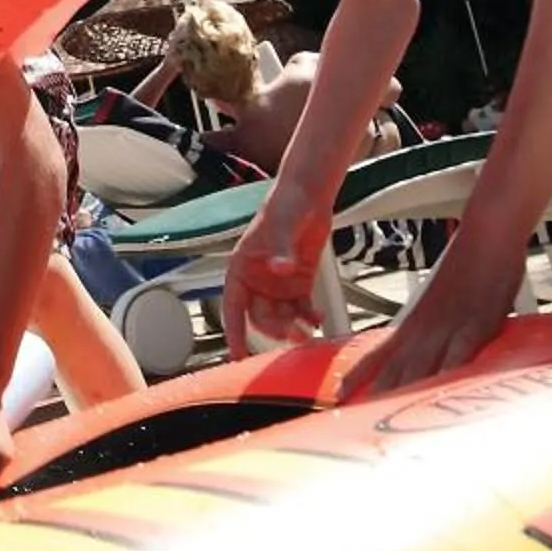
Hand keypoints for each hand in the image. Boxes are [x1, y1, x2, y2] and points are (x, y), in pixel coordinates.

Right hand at [223, 195, 334, 358]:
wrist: (309, 196)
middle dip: (275, 329)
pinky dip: (309, 316)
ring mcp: (279, 284)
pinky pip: (302, 308)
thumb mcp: (280, 226)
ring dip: (293, 326)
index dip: (234, 332)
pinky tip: (318, 318)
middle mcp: (258, 281)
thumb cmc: (285, 204)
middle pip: (261, 316)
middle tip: (292, 335)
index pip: (233, 307)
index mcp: (242, 269)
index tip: (237, 354)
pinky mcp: (299, 283)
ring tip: (308, 330)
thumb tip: (281, 269)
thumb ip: (280, 250)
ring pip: (282, 316)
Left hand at [336, 235, 520, 402]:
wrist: (485, 234)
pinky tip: (441, 391)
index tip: (338, 396)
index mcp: (413, 320)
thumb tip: (421, 344)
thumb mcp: (437, 298)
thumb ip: (426, 324)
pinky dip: (449, 373)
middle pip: (396, 369)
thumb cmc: (466, 263)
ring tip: (386, 417)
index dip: (357, 376)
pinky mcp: (476, 325)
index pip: (377, 353)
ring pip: (421, 366)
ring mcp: (449, 327)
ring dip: (404, 392)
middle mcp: (424, 327)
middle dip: (376, 396)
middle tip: (357, 421)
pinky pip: (459, 354)